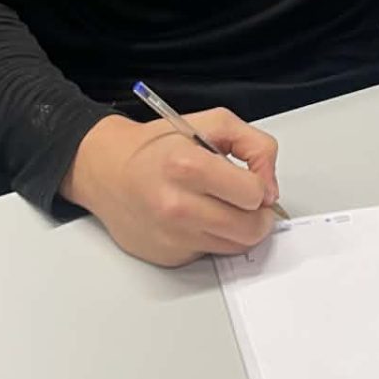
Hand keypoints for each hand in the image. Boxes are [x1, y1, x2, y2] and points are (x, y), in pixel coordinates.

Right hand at [60, 108, 281, 267]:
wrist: (108, 171)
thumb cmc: (157, 146)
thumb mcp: (211, 122)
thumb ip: (253, 144)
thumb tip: (270, 186)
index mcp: (188, 166)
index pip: (252, 194)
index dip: (261, 186)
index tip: (253, 180)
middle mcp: (178, 206)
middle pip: (250, 229)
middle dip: (258, 215)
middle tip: (248, 200)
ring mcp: (172, 236)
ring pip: (235, 246)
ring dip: (239, 228)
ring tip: (225, 206)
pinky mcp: (169, 256)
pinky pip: (211, 253)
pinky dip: (213, 237)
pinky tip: (197, 217)